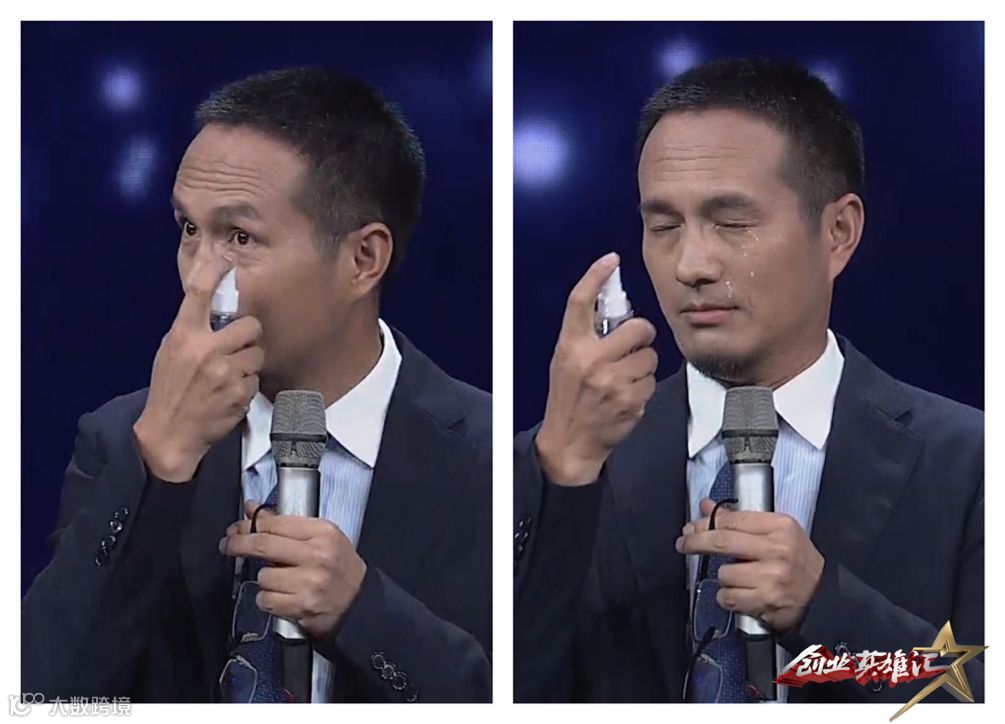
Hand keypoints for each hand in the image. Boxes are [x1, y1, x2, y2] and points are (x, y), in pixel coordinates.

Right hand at [133, 250, 263, 481]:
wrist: (169, 433)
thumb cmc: (170, 389)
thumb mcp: (170, 352)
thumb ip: (192, 331)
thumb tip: (214, 311)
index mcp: (184, 335)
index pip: (200, 293)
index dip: (215, 271)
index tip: (226, 260)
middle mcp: (206, 350)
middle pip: (250, 325)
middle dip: (248, 335)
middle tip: (238, 346)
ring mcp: (225, 372)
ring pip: (257, 353)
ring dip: (249, 362)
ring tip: (230, 374)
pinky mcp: (240, 393)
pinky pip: (255, 379)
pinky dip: (246, 385)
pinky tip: (229, 393)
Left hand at [220, 501, 367, 640]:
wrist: (359, 603)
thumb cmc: (339, 567)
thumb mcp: (323, 538)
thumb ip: (287, 524)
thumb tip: (252, 510)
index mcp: (323, 533)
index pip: (276, 522)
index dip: (250, 524)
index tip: (238, 527)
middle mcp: (317, 555)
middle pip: (263, 544)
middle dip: (238, 543)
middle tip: (228, 544)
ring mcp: (309, 582)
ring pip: (263, 576)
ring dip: (264, 579)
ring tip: (279, 580)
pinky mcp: (301, 606)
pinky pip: (266, 600)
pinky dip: (268, 599)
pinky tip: (281, 596)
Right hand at [535, 252, 657, 485]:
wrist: (570, 442)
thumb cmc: (568, 398)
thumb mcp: (566, 362)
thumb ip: (587, 338)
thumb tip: (615, 311)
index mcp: (571, 347)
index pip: (581, 302)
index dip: (596, 276)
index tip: (610, 260)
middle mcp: (591, 361)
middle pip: (639, 327)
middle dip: (641, 336)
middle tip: (633, 345)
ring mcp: (613, 382)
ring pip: (650, 356)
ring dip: (643, 365)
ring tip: (624, 378)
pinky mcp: (630, 400)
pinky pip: (651, 381)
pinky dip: (643, 387)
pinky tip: (626, 396)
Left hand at [676, 498, 824, 633]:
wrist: (824, 594)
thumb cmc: (797, 561)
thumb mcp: (776, 531)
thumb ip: (740, 519)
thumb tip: (706, 507)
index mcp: (779, 527)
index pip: (732, 519)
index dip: (705, 523)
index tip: (691, 528)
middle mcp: (776, 550)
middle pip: (721, 541)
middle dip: (696, 542)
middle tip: (684, 544)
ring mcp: (771, 577)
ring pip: (723, 574)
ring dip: (724, 577)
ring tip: (740, 578)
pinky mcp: (766, 601)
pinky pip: (728, 597)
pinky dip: (728, 598)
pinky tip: (740, 594)